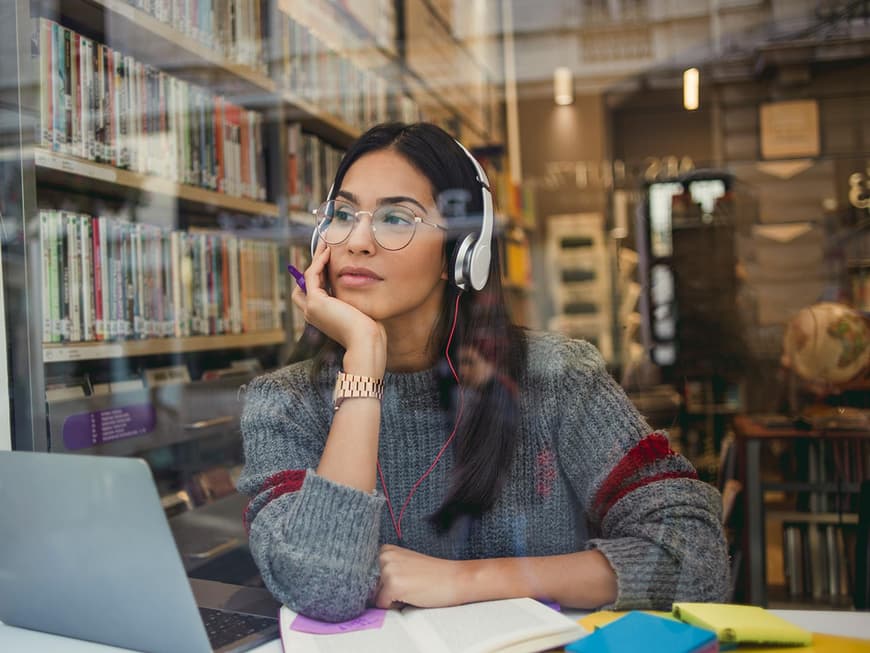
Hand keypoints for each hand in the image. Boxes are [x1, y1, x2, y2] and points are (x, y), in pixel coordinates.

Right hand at [292, 243, 385, 368]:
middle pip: (304, 284)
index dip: (319, 275)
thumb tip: (360, 285)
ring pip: (307, 278)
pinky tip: (328, 252)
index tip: (330, 258)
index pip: (313, 293)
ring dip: (315, 260)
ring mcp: (311, 309)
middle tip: (324, 248)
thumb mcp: (358, 312)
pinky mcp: (315, 302)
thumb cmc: (367, 330)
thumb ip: (353, 300)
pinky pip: (312, 275)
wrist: (365, 341)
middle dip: (313, 266)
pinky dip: (318, 262)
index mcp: (321, 318)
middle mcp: (312, 314)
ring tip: (325, 244)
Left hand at [374, 545, 468, 608]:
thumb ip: (385, 569)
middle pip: (369, 586)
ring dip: (389, 599)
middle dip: (383, 591)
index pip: (365, 573)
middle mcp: (384, 556)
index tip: (393, 582)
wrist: (455, 578)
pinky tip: (411, 595)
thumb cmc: (433, 574)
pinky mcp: (393, 584)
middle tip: (407, 585)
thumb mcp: (404, 564)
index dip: (378, 583)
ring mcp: (387, 569)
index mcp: (386, 549)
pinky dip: (394, 607)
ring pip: (375, 596)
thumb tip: (366, 587)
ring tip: (410, 589)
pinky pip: (382, 605)